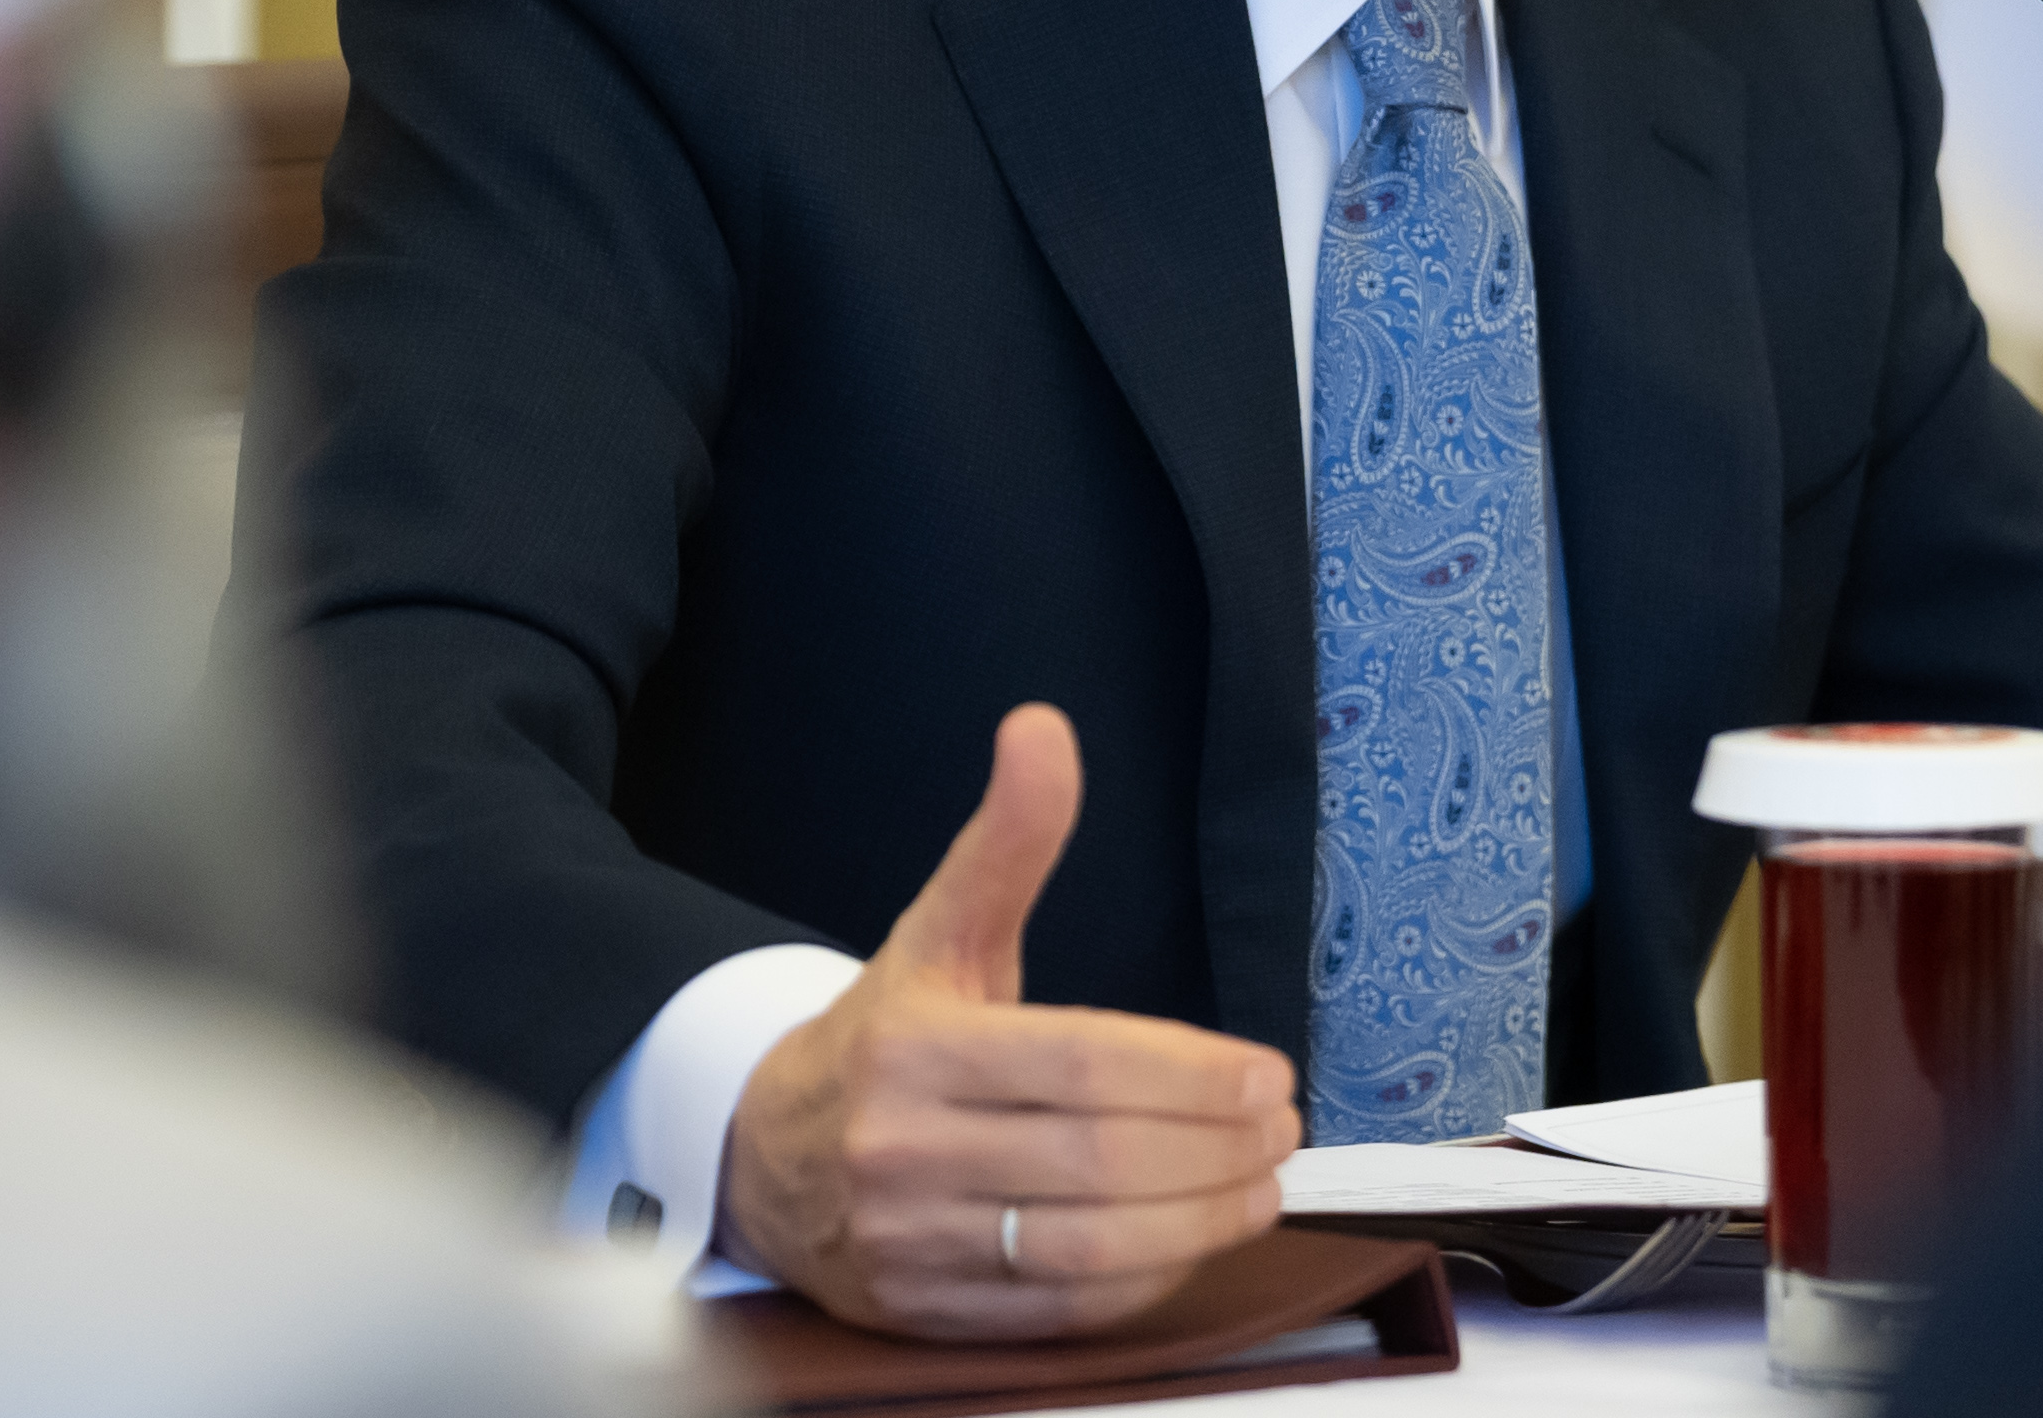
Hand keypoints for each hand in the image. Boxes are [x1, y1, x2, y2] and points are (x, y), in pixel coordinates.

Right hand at [717, 704, 1302, 1336]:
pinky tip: (1190, 1243)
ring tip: (1260, 1186)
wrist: (761, 1156)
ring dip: (1197, 1223)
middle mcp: (901, 1148)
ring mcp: (908, 1242)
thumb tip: (1042, 727)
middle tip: (1281, 1130)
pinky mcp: (920, 1314)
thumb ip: (1007, 842)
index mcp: (913, 1046)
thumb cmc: (883, 1039)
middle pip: (1097, 1159)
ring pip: (1085, 1248)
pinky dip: (1139, 1287)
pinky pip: (1055, 1313)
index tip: (1267, 1075)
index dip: (1191, 1074)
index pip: (1084, 1064)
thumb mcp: (941, 931)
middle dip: (1213, 1148)